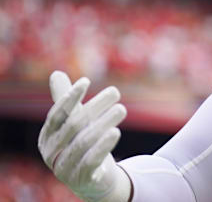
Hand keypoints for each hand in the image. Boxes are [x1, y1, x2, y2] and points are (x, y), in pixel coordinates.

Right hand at [38, 71, 131, 201]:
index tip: (86, 81)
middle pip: (74, 125)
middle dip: (95, 106)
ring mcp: (65, 168)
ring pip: (85, 141)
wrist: (93, 180)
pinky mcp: (83, 179)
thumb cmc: (82, 145)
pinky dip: (103, 145)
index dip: (70, 97)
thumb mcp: (74, 123)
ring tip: (121, 108)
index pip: (57, 114)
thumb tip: (56, 73)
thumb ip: (65, 101)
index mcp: (47, 137)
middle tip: (115, 91)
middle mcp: (52, 153)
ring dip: (105, 122)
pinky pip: (92, 160)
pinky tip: (115, 131)